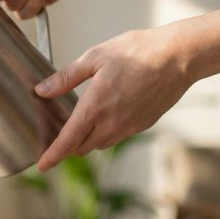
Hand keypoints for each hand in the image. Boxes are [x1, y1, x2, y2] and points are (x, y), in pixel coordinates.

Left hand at [34, 26, 195, 171]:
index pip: (67, 141)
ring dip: (90, 137)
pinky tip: (112, 109)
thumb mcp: (95, 57)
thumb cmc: (137, 51)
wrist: (178, 57)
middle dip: (70, 142)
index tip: (41, 166)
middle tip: (65, 126)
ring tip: (89, 115)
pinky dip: (108, 130)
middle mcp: (111, 123)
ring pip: (100, 144)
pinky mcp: (143, 125)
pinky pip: (118, 136)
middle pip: (82, 147)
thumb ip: (66, 78)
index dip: (52, 156)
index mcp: (94, 107)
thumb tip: (42, 90)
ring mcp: (129, 127)